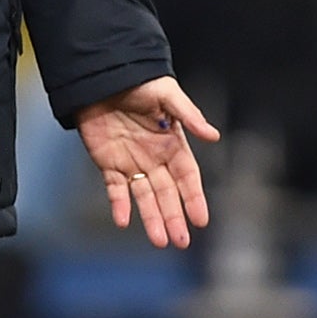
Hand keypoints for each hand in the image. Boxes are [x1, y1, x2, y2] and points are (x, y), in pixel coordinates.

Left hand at [73, 75, 219, 248]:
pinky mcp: (108, 163)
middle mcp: (154, 158)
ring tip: (160, 241)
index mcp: (172, 143)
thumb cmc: (139, 81)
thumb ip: (189, 115)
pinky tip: (123, 221)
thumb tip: (214, 136)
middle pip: (167, 193)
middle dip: (174, 217)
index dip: (194, 197)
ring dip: (151, 219)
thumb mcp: (167, 94)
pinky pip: (114, 189)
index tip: (201, 219)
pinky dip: (119, 205)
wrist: (102, 76)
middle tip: (181, 241)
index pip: (187, 176)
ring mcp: (131, 163)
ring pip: (144, 197)